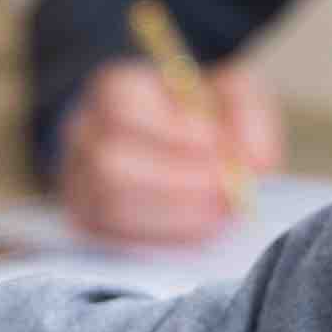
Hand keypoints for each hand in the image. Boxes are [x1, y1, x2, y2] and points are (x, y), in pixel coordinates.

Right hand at [55, 58, 281, 246]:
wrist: (170, 141)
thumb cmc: (202, 115)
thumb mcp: (232, 96)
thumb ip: (248, 118)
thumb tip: (253, 165)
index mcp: (113, 89)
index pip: (124, 105)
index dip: (174, 132)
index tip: (221, 150)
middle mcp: (83, 134)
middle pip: (110, 165)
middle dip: (176, 186)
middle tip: (227, 197)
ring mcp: (78, 182)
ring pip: (109, 209)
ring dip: (173, 219)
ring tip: (219, 217)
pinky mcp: (87, 223)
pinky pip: (112, 241)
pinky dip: (160, 242)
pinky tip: (197, 233)